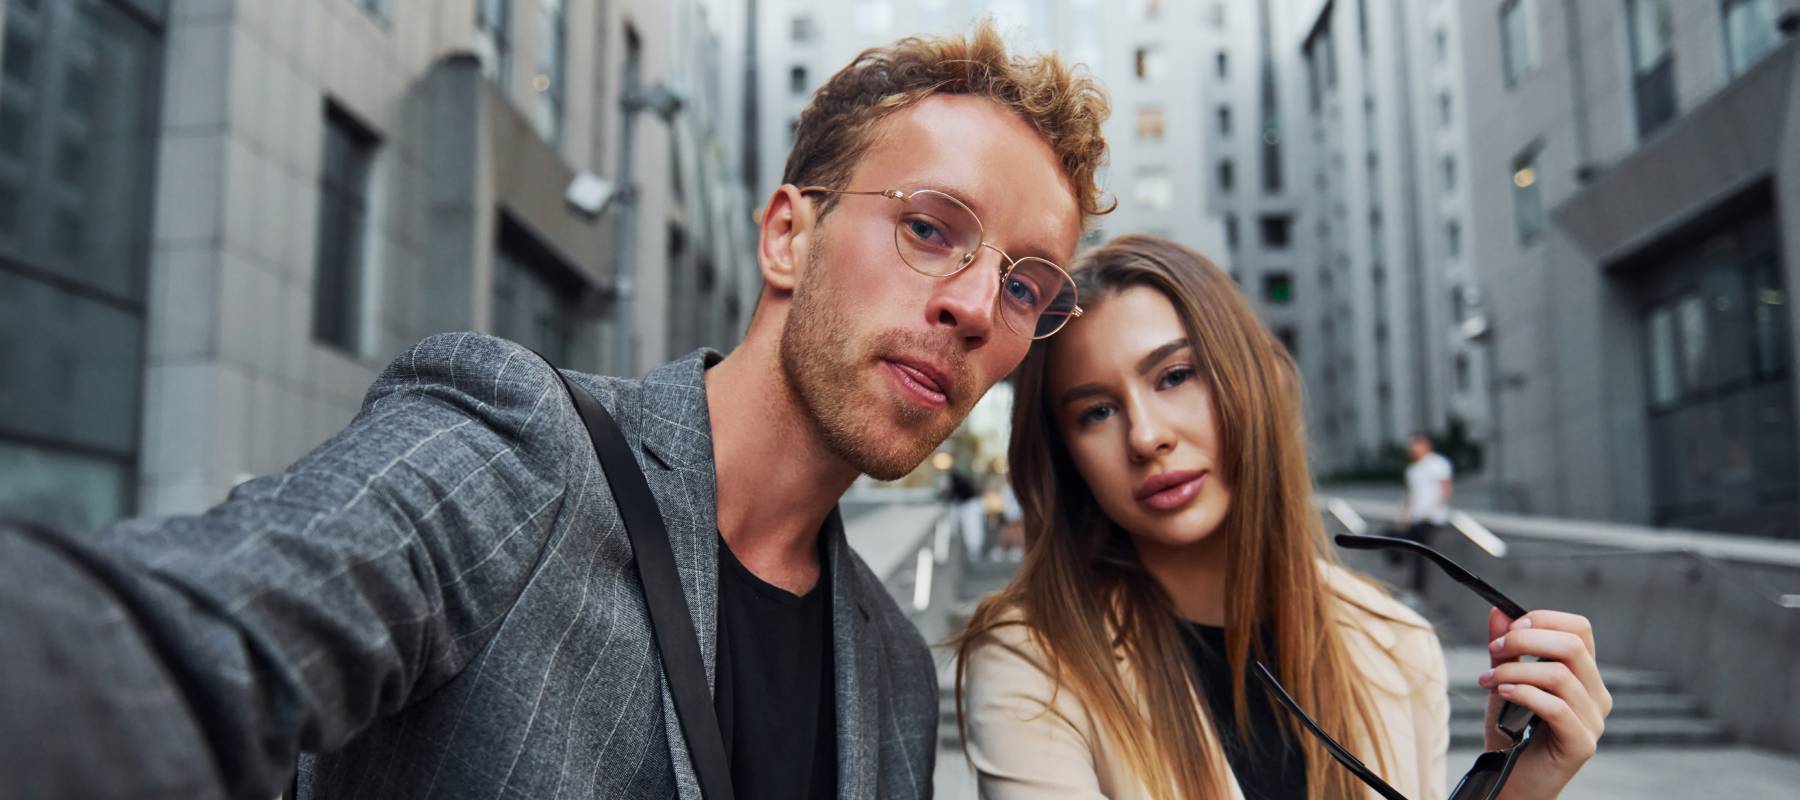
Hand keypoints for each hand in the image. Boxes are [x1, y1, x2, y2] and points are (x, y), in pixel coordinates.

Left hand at [1477, 608, 1611, 799]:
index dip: (1544, 620)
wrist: (1508, 777)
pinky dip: (1525, 694)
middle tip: (1494, 650)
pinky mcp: (1582, 744)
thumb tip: (1498, 611)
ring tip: (1489, 680)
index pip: (1579, 629)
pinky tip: (1503, 694)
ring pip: (1561, 675)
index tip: (1510, 626)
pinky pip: (1557, 707)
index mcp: (1583, 675)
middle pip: (1573, 646)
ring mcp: (1593, 721)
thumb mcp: (1504, 680)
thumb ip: (1506, 649)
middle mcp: (1595, 695)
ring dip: (1516, 671)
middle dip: (1525, 640)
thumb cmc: (1511, 732)